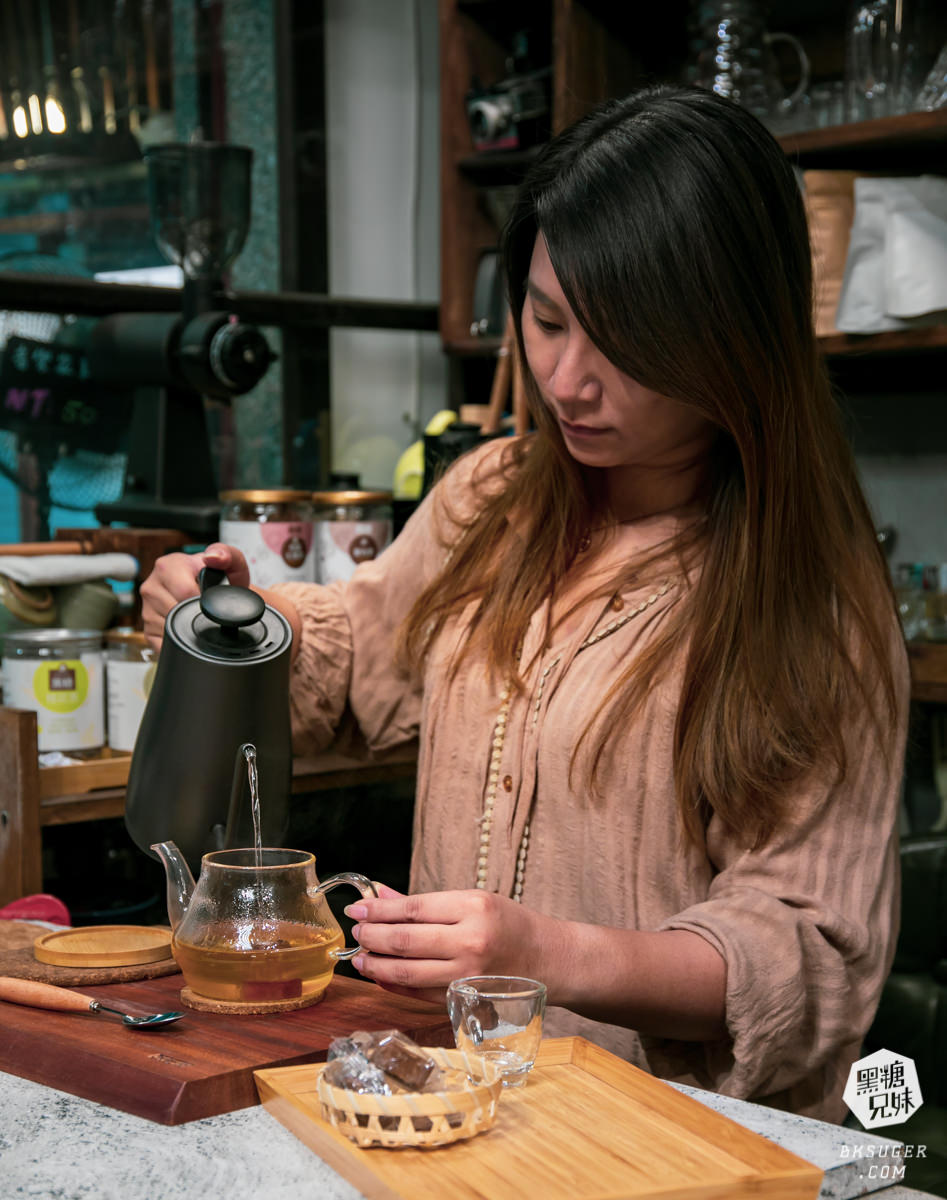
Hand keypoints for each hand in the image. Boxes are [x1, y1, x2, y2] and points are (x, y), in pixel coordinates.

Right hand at [140, 542, 249, 650]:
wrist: (213, 594)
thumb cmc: (217, 580)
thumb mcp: (229, 564)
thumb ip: (227, 554)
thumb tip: (213, 557)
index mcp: (166, 566)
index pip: (184, 592)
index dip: (202, 601)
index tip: (209, 599)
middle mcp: (151, 586)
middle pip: (176, 613)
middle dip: (196, 614)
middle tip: (205, 608)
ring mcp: (147, 609)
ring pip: (170, 629)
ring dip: (188, 628)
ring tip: (195, 614)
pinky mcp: (147, 630)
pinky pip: (164, 643)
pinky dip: (179, 640)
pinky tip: (187, 627)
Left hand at [343, 885, 550, 1005]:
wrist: (547, 959)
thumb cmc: (508, 924)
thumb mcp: (472, 900)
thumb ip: (423, 904)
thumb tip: (378, 897)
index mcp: (473, 908)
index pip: (413, 909)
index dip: (378, 910)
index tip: (356, 909)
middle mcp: (470, 942)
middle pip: (405, 941)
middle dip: (372, 936)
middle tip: (356, 932)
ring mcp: (467, 975)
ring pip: (407, 972)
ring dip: (376, 965)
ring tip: (361, 957)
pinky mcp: (464, 1000)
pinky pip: (418, 993)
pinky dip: (393, 986)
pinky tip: (380, 977)